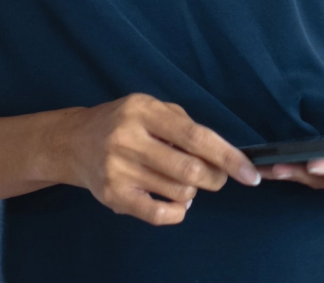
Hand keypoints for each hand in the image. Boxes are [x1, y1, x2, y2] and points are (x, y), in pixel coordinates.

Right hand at [52, 93, 259, 226]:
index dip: (227, 156)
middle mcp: (128, 139)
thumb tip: (221, 155)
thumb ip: (184, 126)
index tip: (249, 173)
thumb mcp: (151, 108)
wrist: (74, 142)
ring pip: (178, 191)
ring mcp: (118, 169)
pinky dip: (177, 211)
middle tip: (216, 176)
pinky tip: (176, 201)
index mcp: (143, 111)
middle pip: (190, 169)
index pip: (195, 136)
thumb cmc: (123, 123)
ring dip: (193, 191)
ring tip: (183, 180)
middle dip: (214, 177)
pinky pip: (158, 214)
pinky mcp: (112, 195)